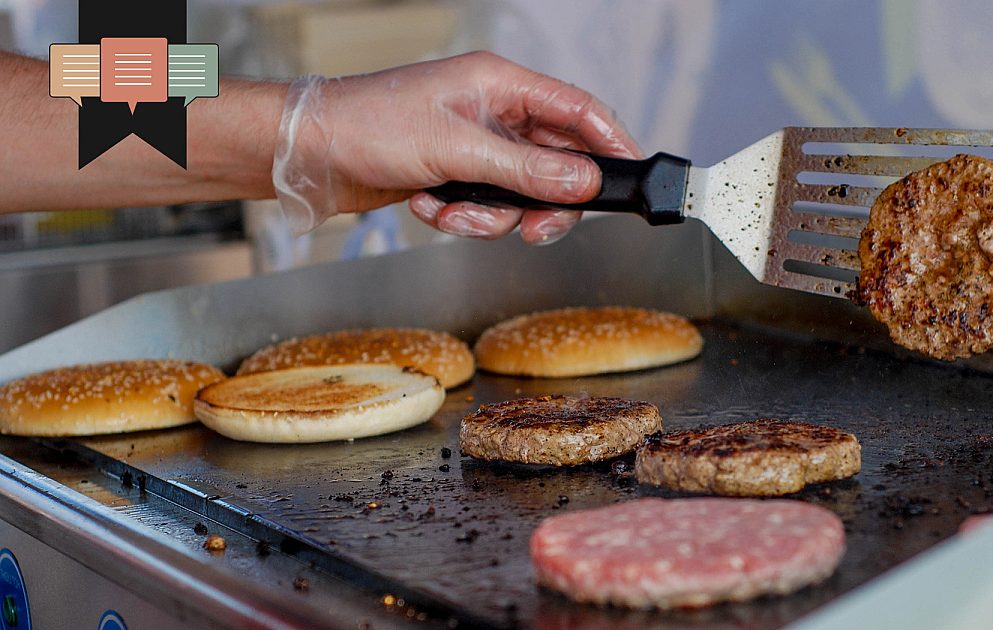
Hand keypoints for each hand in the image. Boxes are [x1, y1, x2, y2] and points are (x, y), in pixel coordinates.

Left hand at [272, 51, 641, 242]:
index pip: (577, 111)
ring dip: (490, 216)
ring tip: (451, 212)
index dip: (610, 143)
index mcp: (501, 84)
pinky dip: (461, 217)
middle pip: (555, 164)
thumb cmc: (370, 126)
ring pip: (521, 195)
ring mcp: (477, 146)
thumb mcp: (456, 149)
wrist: (311, 154)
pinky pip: (486, 208)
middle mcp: (495, 113)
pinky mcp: (458, 176)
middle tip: (534, 230)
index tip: (632, 175)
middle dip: (543, 203)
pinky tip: (428, 206)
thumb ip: (525, 170)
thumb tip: (583, 181)